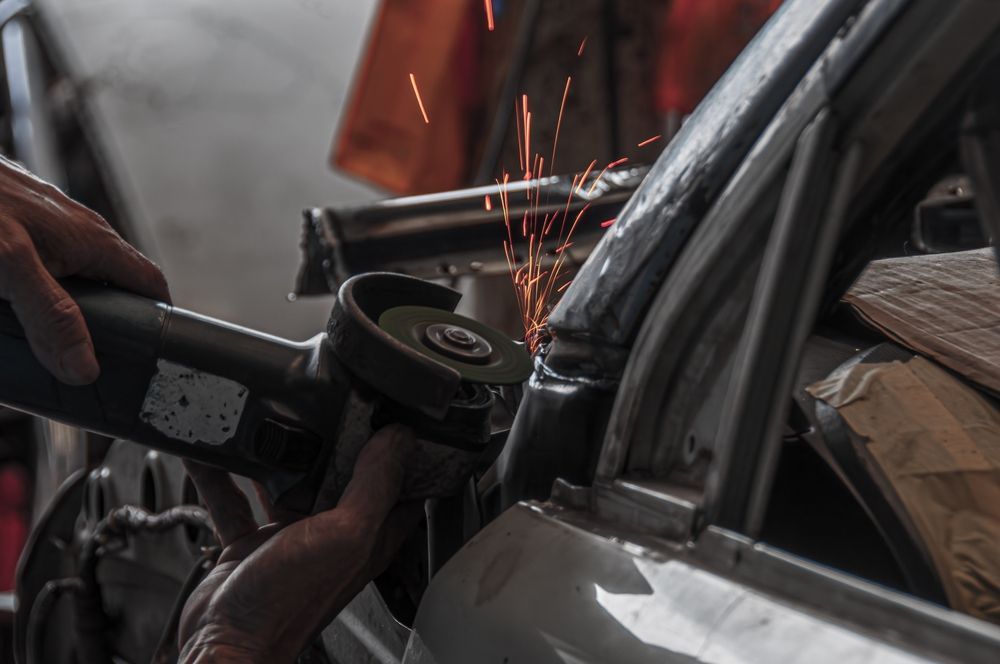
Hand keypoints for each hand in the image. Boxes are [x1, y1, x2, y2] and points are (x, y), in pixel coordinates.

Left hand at [0, 156, 168, 383]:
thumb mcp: (12, 268)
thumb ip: (51, 317)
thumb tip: (85, 366)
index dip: (155, 319)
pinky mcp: (19, 227)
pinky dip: (34, 295)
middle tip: (84, 362)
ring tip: (43, 343)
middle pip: (112, 287)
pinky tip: (11, 311)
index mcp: (93, 241)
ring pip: (75, 280)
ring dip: (65, 313)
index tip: (146, 354)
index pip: (150, 284)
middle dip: (104, 325)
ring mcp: (48, 228)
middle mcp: (79, 232)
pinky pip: (43, 270)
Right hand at [178, 425, 421, 663]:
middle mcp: (333, 534)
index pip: (398, 483)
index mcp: (368, 534)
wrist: (224, 644)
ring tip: (261, 415)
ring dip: (273, 452)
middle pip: (339, 473)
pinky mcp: (249, 544)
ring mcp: (289, 537)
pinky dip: (220, 475)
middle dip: (330, 437)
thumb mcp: (344, 535)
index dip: (402, 448)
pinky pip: (234, 499)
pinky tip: (206, 451)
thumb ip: (373, 486)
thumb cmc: (286, 604)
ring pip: (284, 481)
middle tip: (320, 397)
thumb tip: (400, 439)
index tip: (393, 409)